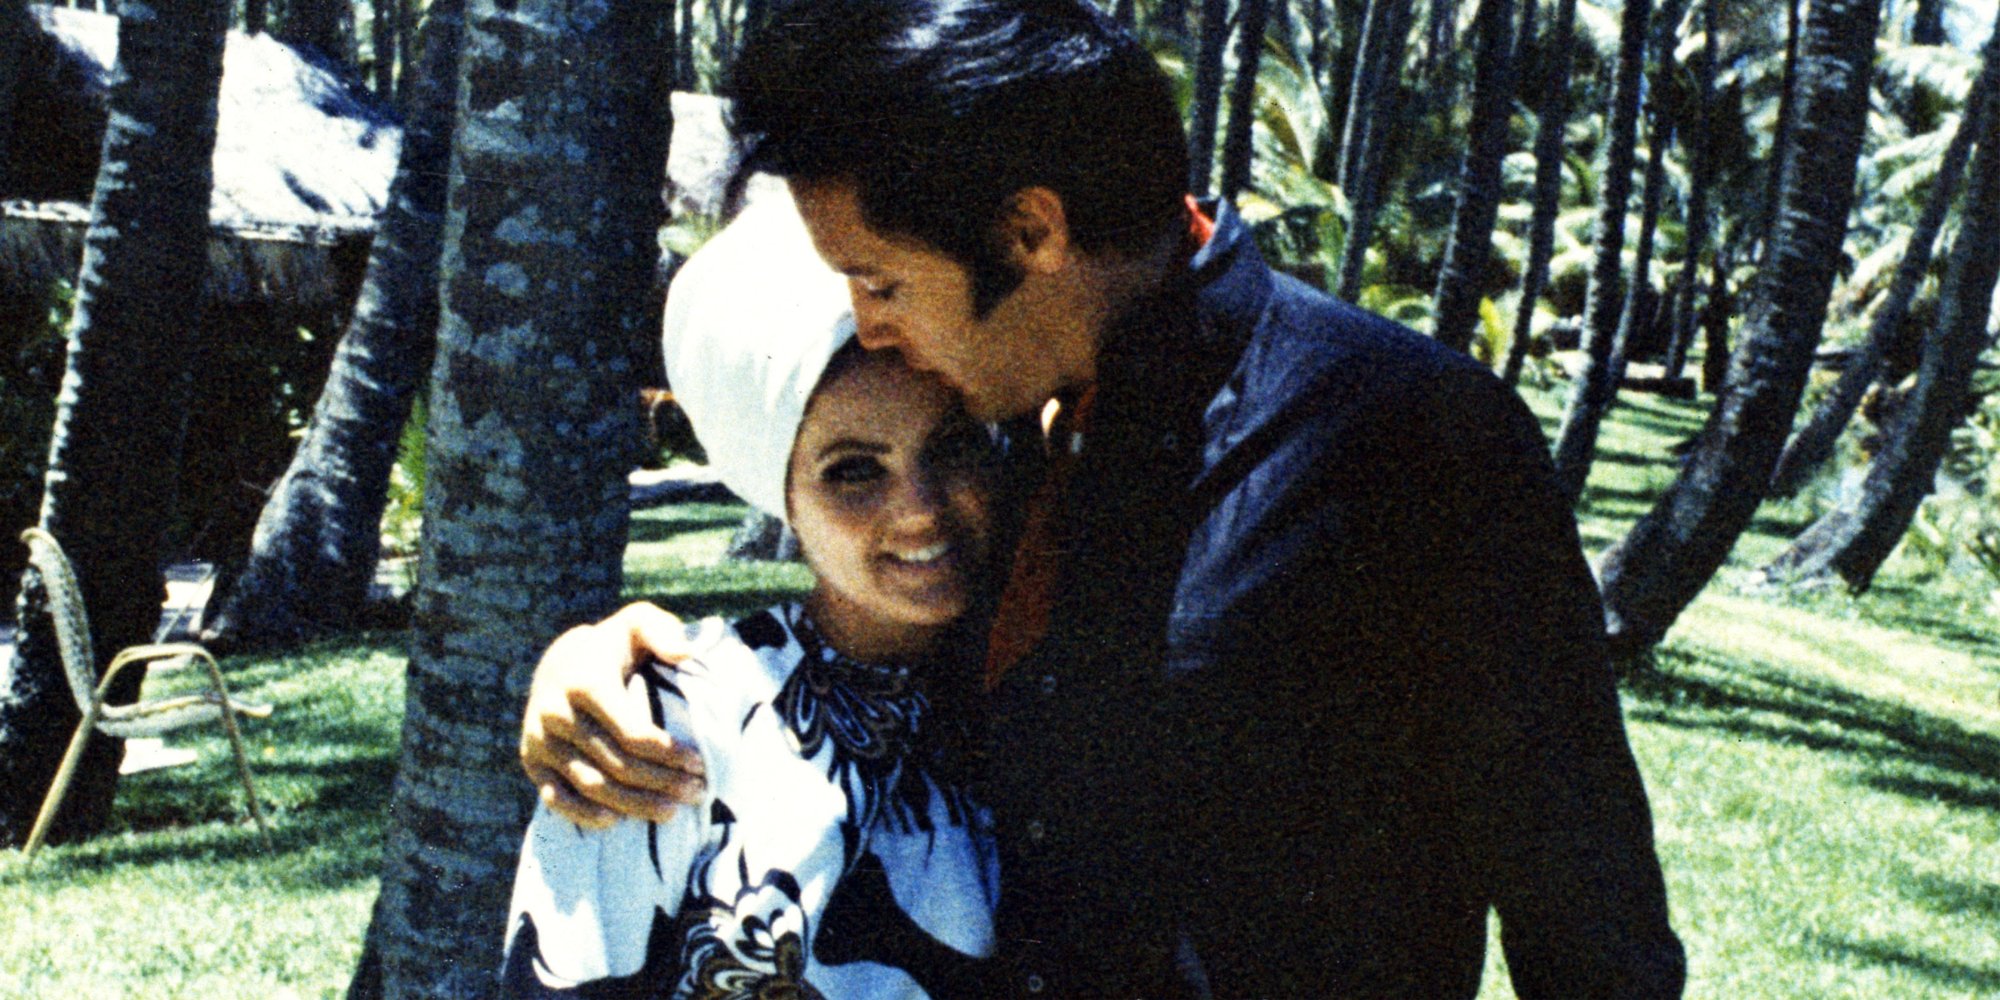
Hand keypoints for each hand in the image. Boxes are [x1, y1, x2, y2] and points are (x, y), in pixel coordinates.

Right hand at [520, 602, 707, 827]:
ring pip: (593, 786)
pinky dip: (586, 814)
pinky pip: (557, 798)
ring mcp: (540, 740)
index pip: (632, 732)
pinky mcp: (531, 760)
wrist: (558, 661)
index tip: (700, 762)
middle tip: (697, 792)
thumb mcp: (637, 624)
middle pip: (617, 763)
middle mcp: (556, 712)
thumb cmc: (612, 646)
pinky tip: (618, 821)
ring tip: (672, 811)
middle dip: (662, 782)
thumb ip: (662, 630)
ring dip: (635, 805)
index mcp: (584, 682)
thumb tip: (685, 653)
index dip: (669, 752)